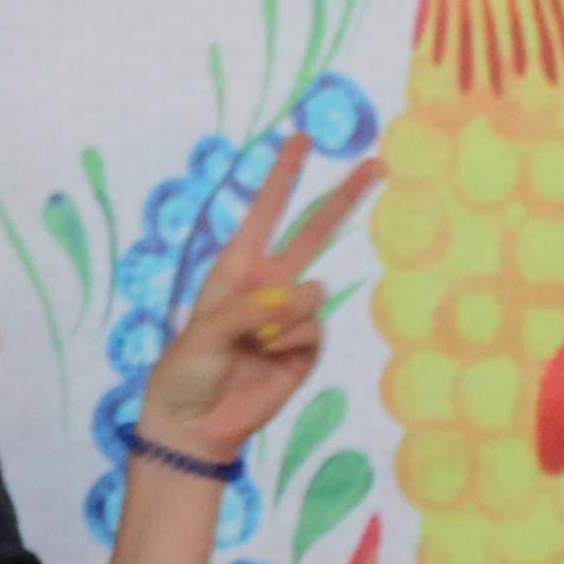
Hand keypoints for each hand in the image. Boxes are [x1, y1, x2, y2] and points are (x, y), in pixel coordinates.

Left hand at [138, 136, 382, 456]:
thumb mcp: (207, 332)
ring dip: (282, 321)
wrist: (195, 424)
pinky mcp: (305, 350)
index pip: (266, 213)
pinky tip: (268, 362)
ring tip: (250, 348)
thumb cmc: (187, 371)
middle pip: (314, 233)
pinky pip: (312, 332)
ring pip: (310, 296)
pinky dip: (291, 345)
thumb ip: (254, 308)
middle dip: (342, 198)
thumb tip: (308, 295)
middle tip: (376, 163)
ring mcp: (289, 317)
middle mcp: (268, 285)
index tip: (300, 139)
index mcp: (237, 269)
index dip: (283, 177)